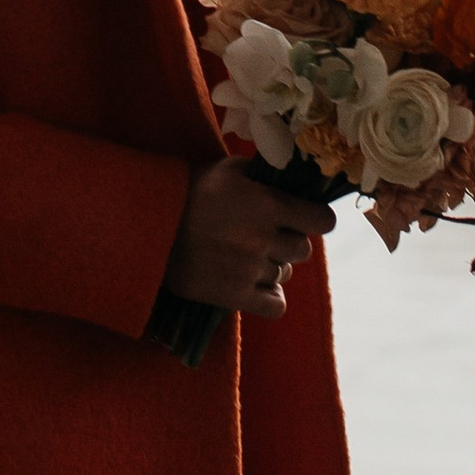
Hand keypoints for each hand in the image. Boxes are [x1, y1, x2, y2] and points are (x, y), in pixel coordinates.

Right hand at [164, 158, 331, 317]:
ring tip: (249, 254)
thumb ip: (263, 175)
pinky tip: (257, 284)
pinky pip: (275, 305)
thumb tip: (290, 177)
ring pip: (285, 274)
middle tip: (267, 234)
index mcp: (268, 205)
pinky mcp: (235, 296)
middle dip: (289, 240)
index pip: (322, 221)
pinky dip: (271, 296)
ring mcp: (250, 270)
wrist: (152, 227)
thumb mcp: (229, 170)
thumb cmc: (192, 191)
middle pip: (303, 250)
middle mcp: (264, 240)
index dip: (317, 218)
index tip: (305, 217)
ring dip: (273, 265)